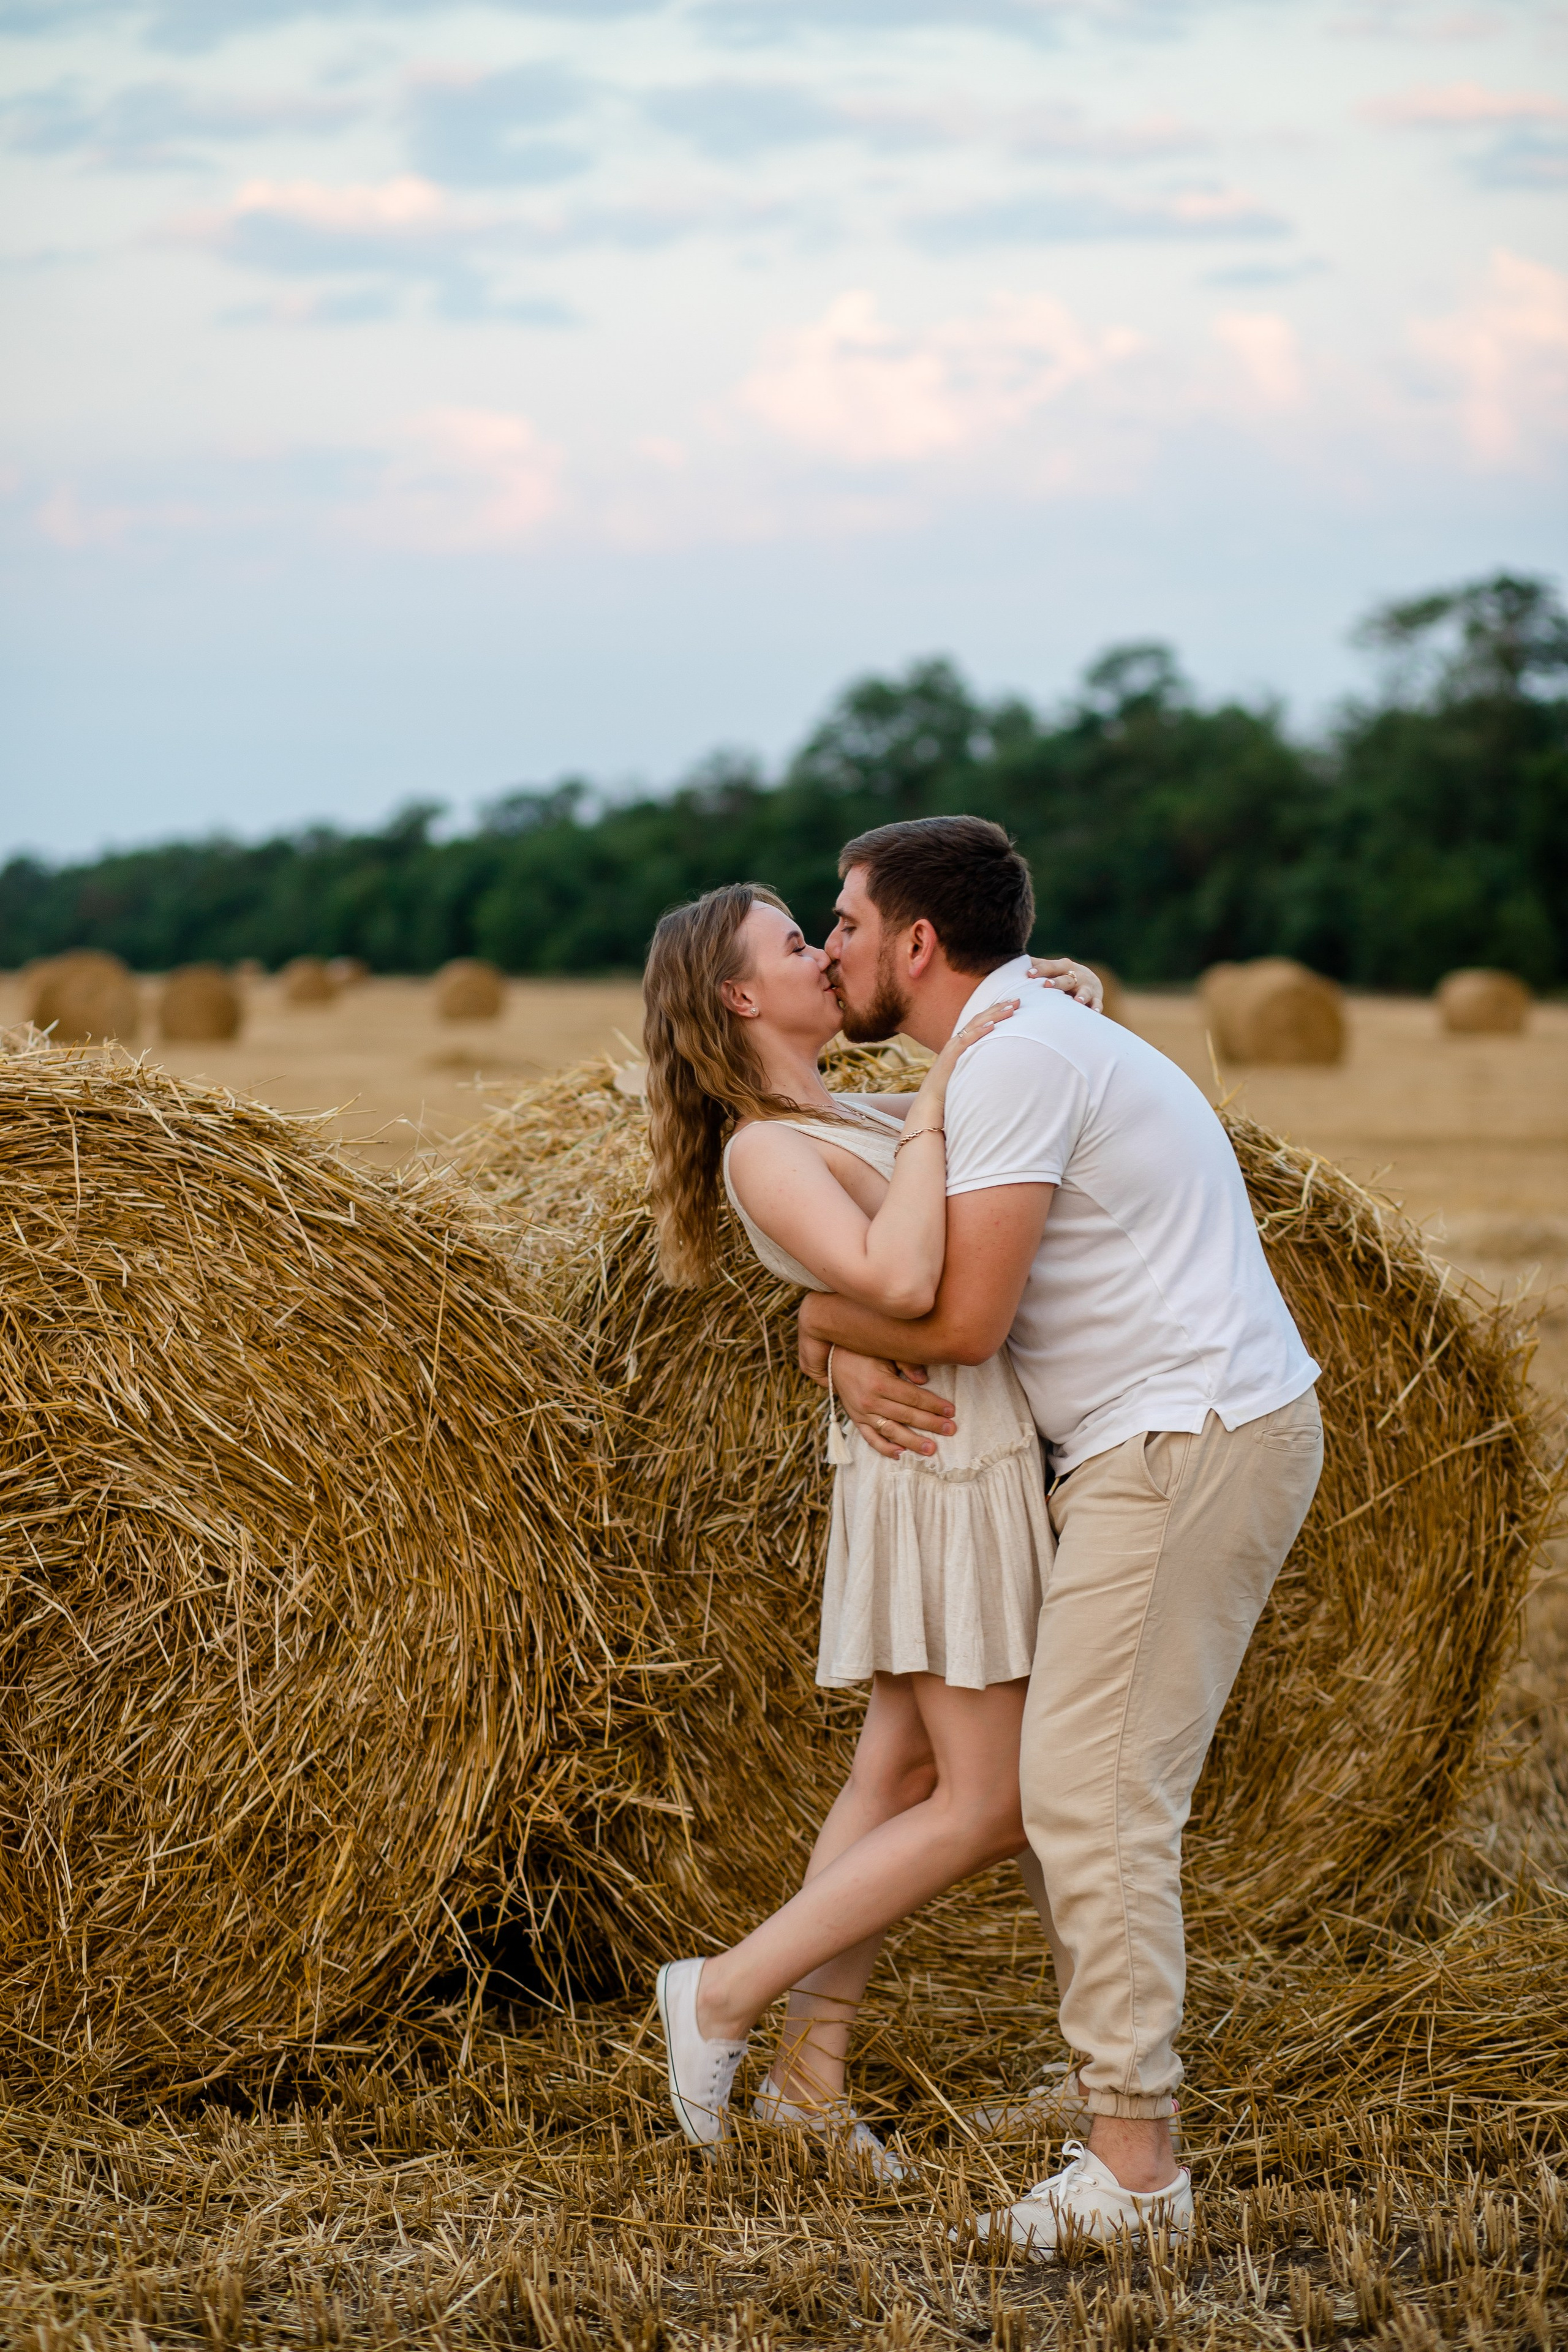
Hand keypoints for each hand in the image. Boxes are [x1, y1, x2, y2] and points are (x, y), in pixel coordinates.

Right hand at [827, 1347, 956, 1459]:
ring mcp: (862, 1413)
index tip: (951, 1412)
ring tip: (930, 1449)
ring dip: (912, 1442)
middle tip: (951, 1430)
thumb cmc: (863, 1352)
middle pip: (906, 1415)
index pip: (913, 1397)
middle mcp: (871, 1401)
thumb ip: (905, 1364)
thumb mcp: (884, 1352)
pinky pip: (870, 1438)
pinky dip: (884, 1448)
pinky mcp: (856, 1420)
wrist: (831, 1358)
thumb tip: (924, 1379)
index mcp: (880, 1382)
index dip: (934, 1405)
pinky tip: (900, 1454)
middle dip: (930, 1424)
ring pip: (890, 1431)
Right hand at [920, 997, 1019, 1101]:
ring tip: (1010, 1009)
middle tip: (1017, 1000)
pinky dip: (979, 1032)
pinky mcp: (952, 1057)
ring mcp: (954, 1047)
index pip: (980, 1021)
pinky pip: (966, 1041)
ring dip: (993, 1016)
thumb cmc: (950, 1087)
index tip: (1012, 1004)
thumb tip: (996, 1062)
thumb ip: (978, 1062)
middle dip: (999, 1008)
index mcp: (961, 1042)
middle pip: (980, 1019)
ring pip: (975, 1025)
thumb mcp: (967, 1069)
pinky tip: (992, 1026)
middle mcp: (957, 1041)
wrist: (932, 1100)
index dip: (995, 1011)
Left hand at [1030, 956, 1101, 1011]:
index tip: (1028, 974)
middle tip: (1047, 985)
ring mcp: (1087, 987)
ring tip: (1077, 1001)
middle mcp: (1077, 975)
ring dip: (1081, 996)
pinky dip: (1095, 1008)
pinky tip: (1093, 1012)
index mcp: (1063, 966)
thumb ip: (1036, 965)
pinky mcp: (1095, 999)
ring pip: (1084, 991)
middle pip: (1066, 979)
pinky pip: (1096, 1004)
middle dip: (1058, 982)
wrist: (1090, 980)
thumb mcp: (1052, 968)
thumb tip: (1013, 961)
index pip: (1050, 967)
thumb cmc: (1062, 975)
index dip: (1040, 969)